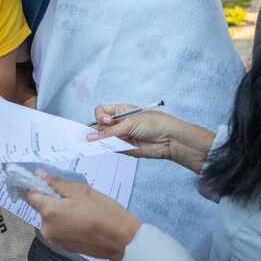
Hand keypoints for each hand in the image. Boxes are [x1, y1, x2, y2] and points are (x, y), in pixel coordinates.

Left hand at [25, 175, 140, 260]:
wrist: (122, 239)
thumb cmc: (103, 211)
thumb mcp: (81, 191)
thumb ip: (56, 183)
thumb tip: (38, 175)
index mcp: (49, 212)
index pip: (30, 195)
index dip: (35, 186)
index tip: (44, 181)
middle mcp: (46, 229)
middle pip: (42, 208)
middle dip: (53, 200)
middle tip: (74, 196)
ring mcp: (55, 240)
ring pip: (51, 220)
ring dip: (60, 212)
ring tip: (82, 209)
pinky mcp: (65, 248)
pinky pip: (60, 230)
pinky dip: (67, 224)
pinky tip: (84, 221)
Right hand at [90, 105, 215, 172]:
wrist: (169, 139)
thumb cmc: (155, 123)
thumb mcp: (130, 123)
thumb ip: (110, 131)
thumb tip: (91, 136)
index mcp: (121, 111)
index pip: (101, 111)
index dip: (100, 117)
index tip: (105, 121)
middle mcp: (119, 123)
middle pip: (99, 126)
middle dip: (98, 130)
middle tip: (100, 135)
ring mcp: (121, 136)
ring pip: (103, 138)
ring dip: (100, 141)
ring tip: (101, 144)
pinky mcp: (124, 148)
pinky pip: (110, 148)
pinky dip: (107, 149)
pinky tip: (106, 149)